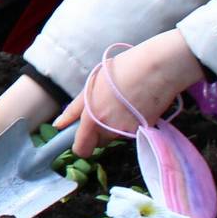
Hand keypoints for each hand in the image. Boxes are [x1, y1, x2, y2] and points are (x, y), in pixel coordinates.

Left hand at [53, 30, 202, 157]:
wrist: (158, 68)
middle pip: (99, 142)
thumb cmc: (122, 70)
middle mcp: (108, 129)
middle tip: (105, 110)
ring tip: (123, 102)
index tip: (82, 136)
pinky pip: (131, 132)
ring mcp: (128, 131)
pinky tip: (136, 105)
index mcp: (91, 118)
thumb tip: (58, 125)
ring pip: (115, 136)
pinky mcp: (145, 130)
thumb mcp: (92, 84)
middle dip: (99, 132)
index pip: (81, 149)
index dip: (80, 146)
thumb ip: (74, 109)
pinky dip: (131, 123)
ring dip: (115, 126)